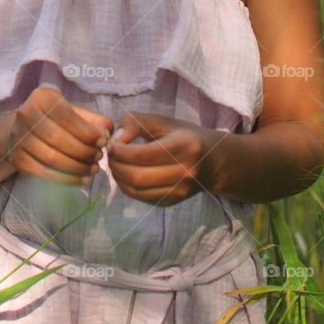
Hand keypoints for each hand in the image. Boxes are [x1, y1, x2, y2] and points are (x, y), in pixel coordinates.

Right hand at [7, 85, 113, 185]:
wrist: (24, 129)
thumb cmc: (55, 118)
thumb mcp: (73, 111)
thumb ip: (92, 120)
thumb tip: (107, 132)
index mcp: (42, 97)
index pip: (66, 117)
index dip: (87, 132)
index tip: (103, 142)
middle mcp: (25, 115)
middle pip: (58, 138)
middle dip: (83, 151)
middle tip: (98, 157)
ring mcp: (18, 138)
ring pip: (51, 158)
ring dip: (77, 167)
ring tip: (93, 169)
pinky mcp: (17, 159)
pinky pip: (43, 173)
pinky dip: (65, 179)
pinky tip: (81, 179)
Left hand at [107, 111, 221, 205]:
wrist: (213, 162)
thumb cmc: (185, 135)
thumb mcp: (163, 121)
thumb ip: (137, 122)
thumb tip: (116, 138)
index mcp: (184, 147)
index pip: (143, 155)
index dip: (121, 151)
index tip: (111, 144)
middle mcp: (184, 172)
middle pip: (138, 176)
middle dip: (116, 165)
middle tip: (110, 154)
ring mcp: (179, 191)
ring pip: (137, 190)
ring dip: (118, 177)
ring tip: (115, 163)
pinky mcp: (172, 202)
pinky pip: (141, 198)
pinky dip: (127, 187)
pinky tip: (125, 174)